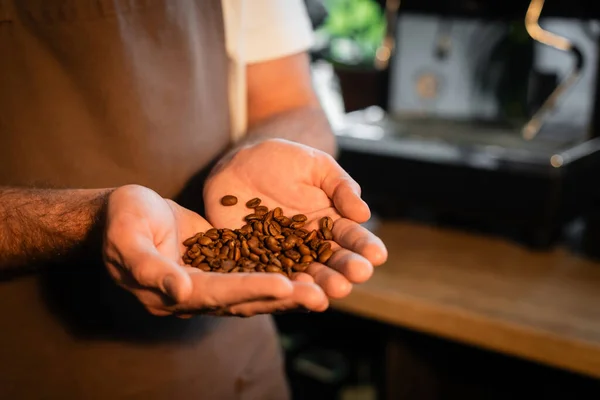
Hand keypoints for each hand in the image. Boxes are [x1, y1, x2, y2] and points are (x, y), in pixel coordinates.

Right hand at [102, 184, 325, 317]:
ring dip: (288, 291)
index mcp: (173, 291)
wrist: (123, 214)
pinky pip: (253, 273)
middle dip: (282, 298)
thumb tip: (179, 291)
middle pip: (244, 299)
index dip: (250, 289)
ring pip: (254, 291)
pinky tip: (307, 271)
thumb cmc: (121, 220)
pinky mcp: (219, 265)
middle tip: (320, 296)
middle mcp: (196, 293)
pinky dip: (279, 275)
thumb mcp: (128, 239)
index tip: (285, 285)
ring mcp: (209, 280)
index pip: (218, 292)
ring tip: (324, 289)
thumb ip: (149, 267)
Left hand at [204, 139, 387, 301]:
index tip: (377, 255)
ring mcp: (282, 256)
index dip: (365, 247)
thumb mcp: (316, 166)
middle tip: (358, 274)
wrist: (238, 165)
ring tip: (333, 290)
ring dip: (319, 285)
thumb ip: (340, 186)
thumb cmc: (282, 162)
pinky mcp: (254, 262)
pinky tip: (291, 290)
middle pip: (332, 262)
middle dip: (346, 270)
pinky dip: (280, 285)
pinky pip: (268, 276)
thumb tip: (364, 214)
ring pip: (304, 275)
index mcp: (331, 223)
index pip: (352, 238)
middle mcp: (310, 245)